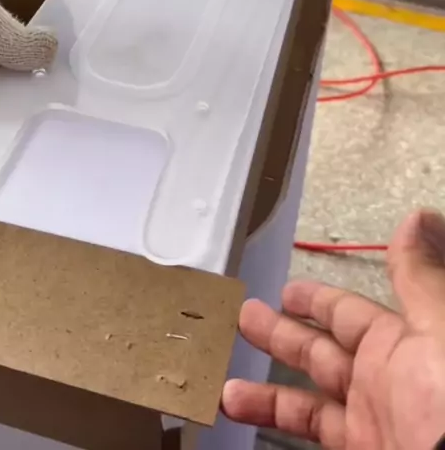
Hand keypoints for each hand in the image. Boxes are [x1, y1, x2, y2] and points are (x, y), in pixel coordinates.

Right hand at [222, 210, 444, 449]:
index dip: (316, 300)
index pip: (347, 313)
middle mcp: (383, 382)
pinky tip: (239, 410)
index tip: (287, 291)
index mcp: (402, 343)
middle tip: (243, 320)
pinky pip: (308, 433)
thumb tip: (417, 218)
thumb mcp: (439, 328)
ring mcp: (371, 423)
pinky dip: (272, 421)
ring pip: (307, 401)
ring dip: (266, 391)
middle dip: (281, 335)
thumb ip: (418, 277)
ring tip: (225, 384)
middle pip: (320, 353)